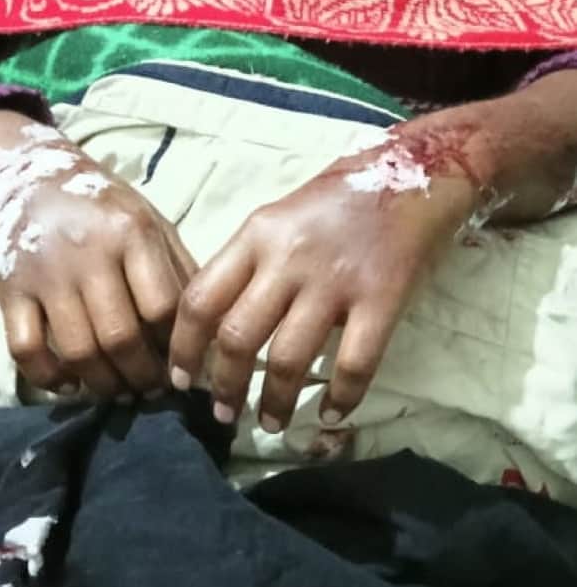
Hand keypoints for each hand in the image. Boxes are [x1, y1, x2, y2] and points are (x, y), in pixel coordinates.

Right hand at [0, 110, 195, 397]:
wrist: (33, 178)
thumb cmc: (105, 208)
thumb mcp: (152, 222)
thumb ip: (180, 270)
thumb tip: (208, 330)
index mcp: (132, 232)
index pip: (162, 306)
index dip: (175, 347)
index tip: (181, 367)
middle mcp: (89, 253)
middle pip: (120, 336)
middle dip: (141, 376)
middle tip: (150, 390)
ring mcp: (46, 273)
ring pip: (78, 351)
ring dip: (103, 385)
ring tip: (119, 391)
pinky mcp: (9, 290)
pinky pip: (26, 350)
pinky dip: (49, 378)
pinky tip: (71, 384)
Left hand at [169, 139, 476, 431]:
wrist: (414, 173)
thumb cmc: (341, 195)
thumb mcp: (280, 215)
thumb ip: (250, 260)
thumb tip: (217, 317)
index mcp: (257, 234)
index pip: (201, 298)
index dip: (183, 347)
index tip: (181, 378)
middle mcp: (288, 259)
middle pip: (237, 337)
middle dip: (224, 387)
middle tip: (223, 413)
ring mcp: (335, 281)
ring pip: (288, 360)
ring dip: (275, 404)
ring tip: (270, 423)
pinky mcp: (381, 299)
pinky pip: (354, 364)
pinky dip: (340, 398)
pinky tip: (333, 414)